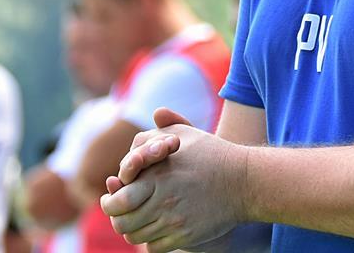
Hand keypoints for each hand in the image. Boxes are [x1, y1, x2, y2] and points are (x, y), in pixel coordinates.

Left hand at [101, 108, 248, 252]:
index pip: (118, 201)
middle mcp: (163, 202)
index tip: (111, 197)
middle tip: (120, 213)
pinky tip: (155, 228)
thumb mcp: (187, 134)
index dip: (109, 202)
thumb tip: (155, 114)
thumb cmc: (213, 154)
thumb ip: (162, 128)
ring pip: (137, 237)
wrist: (244, 181)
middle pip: (123, 223)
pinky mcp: (185, 237)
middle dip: (117, 218)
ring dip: (133, 229)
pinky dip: (150, 241)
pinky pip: (154, 247)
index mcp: (157, 177)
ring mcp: (174, 222)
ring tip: (138, 219)